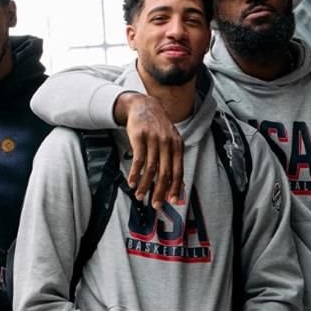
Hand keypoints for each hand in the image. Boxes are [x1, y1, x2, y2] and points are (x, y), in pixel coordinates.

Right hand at [113, 92, 183, 208]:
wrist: (144, 106)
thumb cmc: (158, 127)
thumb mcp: (171, 140)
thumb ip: (174, 160)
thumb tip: (179, 186)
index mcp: (177, 146)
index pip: (178, 171)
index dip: (175, 187)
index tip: (171, 201)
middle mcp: (167, 143)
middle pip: (165, 172)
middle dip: (160, 191)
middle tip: (155, 204)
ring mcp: (153, 139)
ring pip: (151, 168)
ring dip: (145, 185)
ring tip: (140, 196)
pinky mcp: (139, 137)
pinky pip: (138, 160)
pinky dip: (135, 174)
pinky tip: (132, 182)